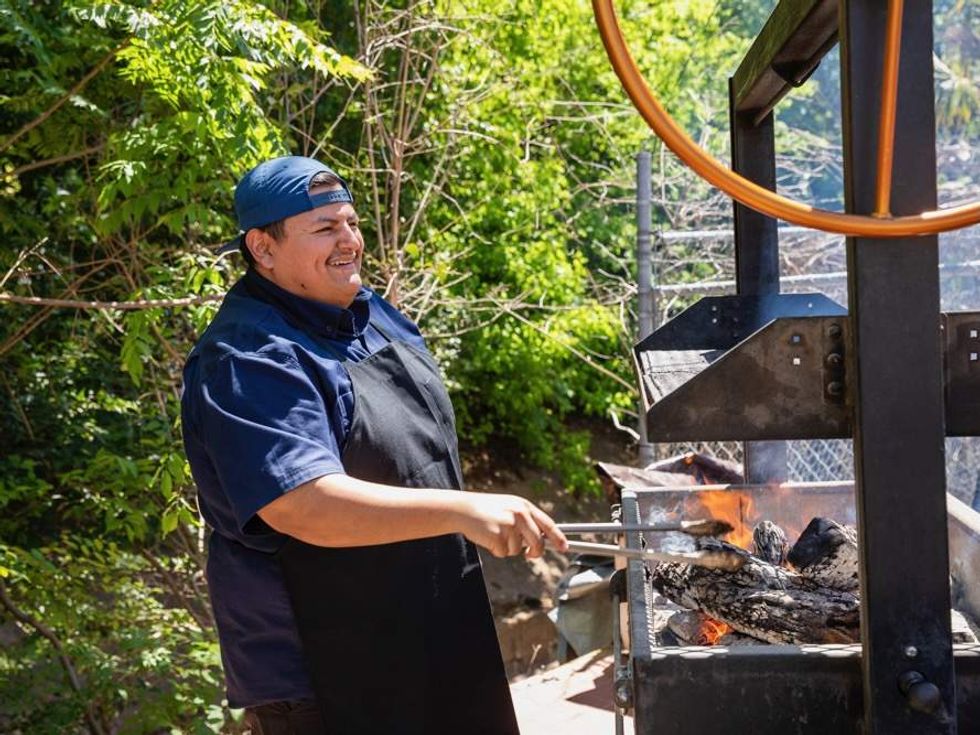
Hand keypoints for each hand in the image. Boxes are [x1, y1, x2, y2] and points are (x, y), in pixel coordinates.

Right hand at [453, 493, 567, 558]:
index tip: (565, 547)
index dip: (558, 537)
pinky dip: (496, 550)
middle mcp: (519, 514)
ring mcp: (509, 524)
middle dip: (534, 552)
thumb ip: (526, 521)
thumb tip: (541, 540)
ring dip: (507, 548)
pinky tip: (488, 537)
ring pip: (518, 550)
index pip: (547, 523)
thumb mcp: (509, 508)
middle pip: (537, 542)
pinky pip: (503, 553)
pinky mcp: (498, 535)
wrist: (463, 509)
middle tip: (530, 554)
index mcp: (524, 506)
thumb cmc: (487, 510)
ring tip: (496, 534)